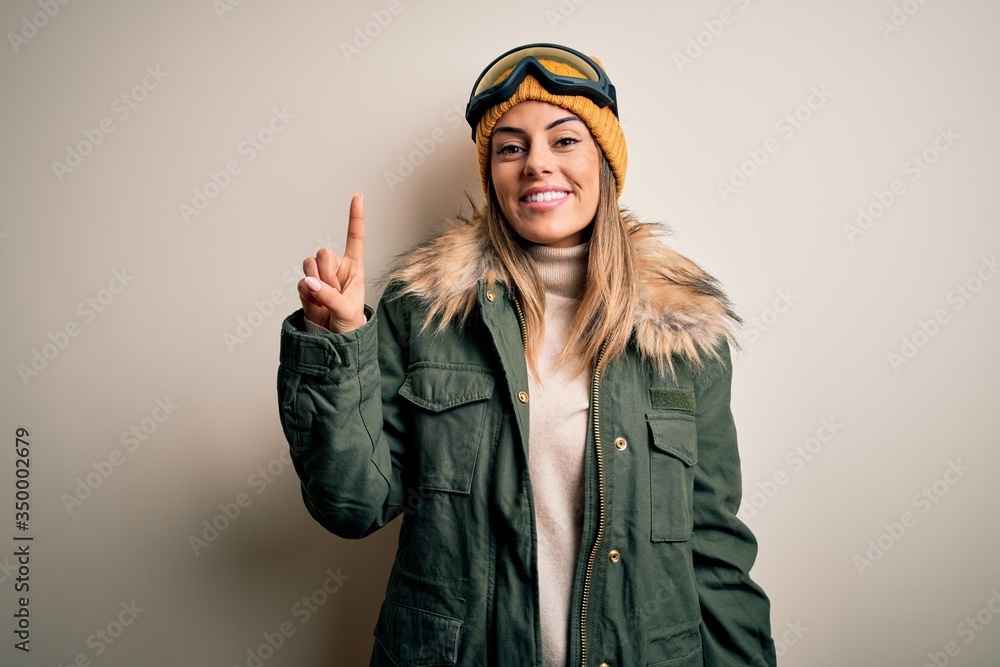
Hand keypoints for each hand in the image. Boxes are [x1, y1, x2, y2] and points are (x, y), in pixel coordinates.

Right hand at [297, 191, 366, 332]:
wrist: (335, 340)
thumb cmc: (350, 323)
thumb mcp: (346, 310)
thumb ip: (329, 295)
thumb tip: (309, 282)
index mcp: (354, 267)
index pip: (355, 238)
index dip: (355, 217)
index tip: (358, 195)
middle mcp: (336, 268)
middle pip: (323, 253)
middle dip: (326, 273)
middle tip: (333, 291)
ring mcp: (320, 277)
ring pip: (308, 265)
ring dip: (316, 283)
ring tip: (326, 299)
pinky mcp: (306, 287)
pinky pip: (301, 283)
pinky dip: (307, 296)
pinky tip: (316, 305)